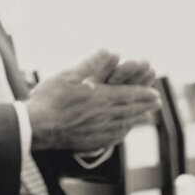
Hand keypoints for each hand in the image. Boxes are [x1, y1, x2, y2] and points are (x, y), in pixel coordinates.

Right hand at [27, 49, 161, 151]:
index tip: (155, 93)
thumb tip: (112, 52)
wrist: (37, 127)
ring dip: (137, 119)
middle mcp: (104, 116)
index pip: (129, 95)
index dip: (144, 93)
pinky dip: (122, 133)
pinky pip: (113, 138)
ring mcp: (98, 131)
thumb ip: (93, 64)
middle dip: (145, 106)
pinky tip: (122, 132)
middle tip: (157, 103)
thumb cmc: (50, 99)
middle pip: (130, 110)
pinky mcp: (90, 142)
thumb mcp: (69, 75)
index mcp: (101, 98)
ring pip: (123, 124)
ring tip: (146, 117)